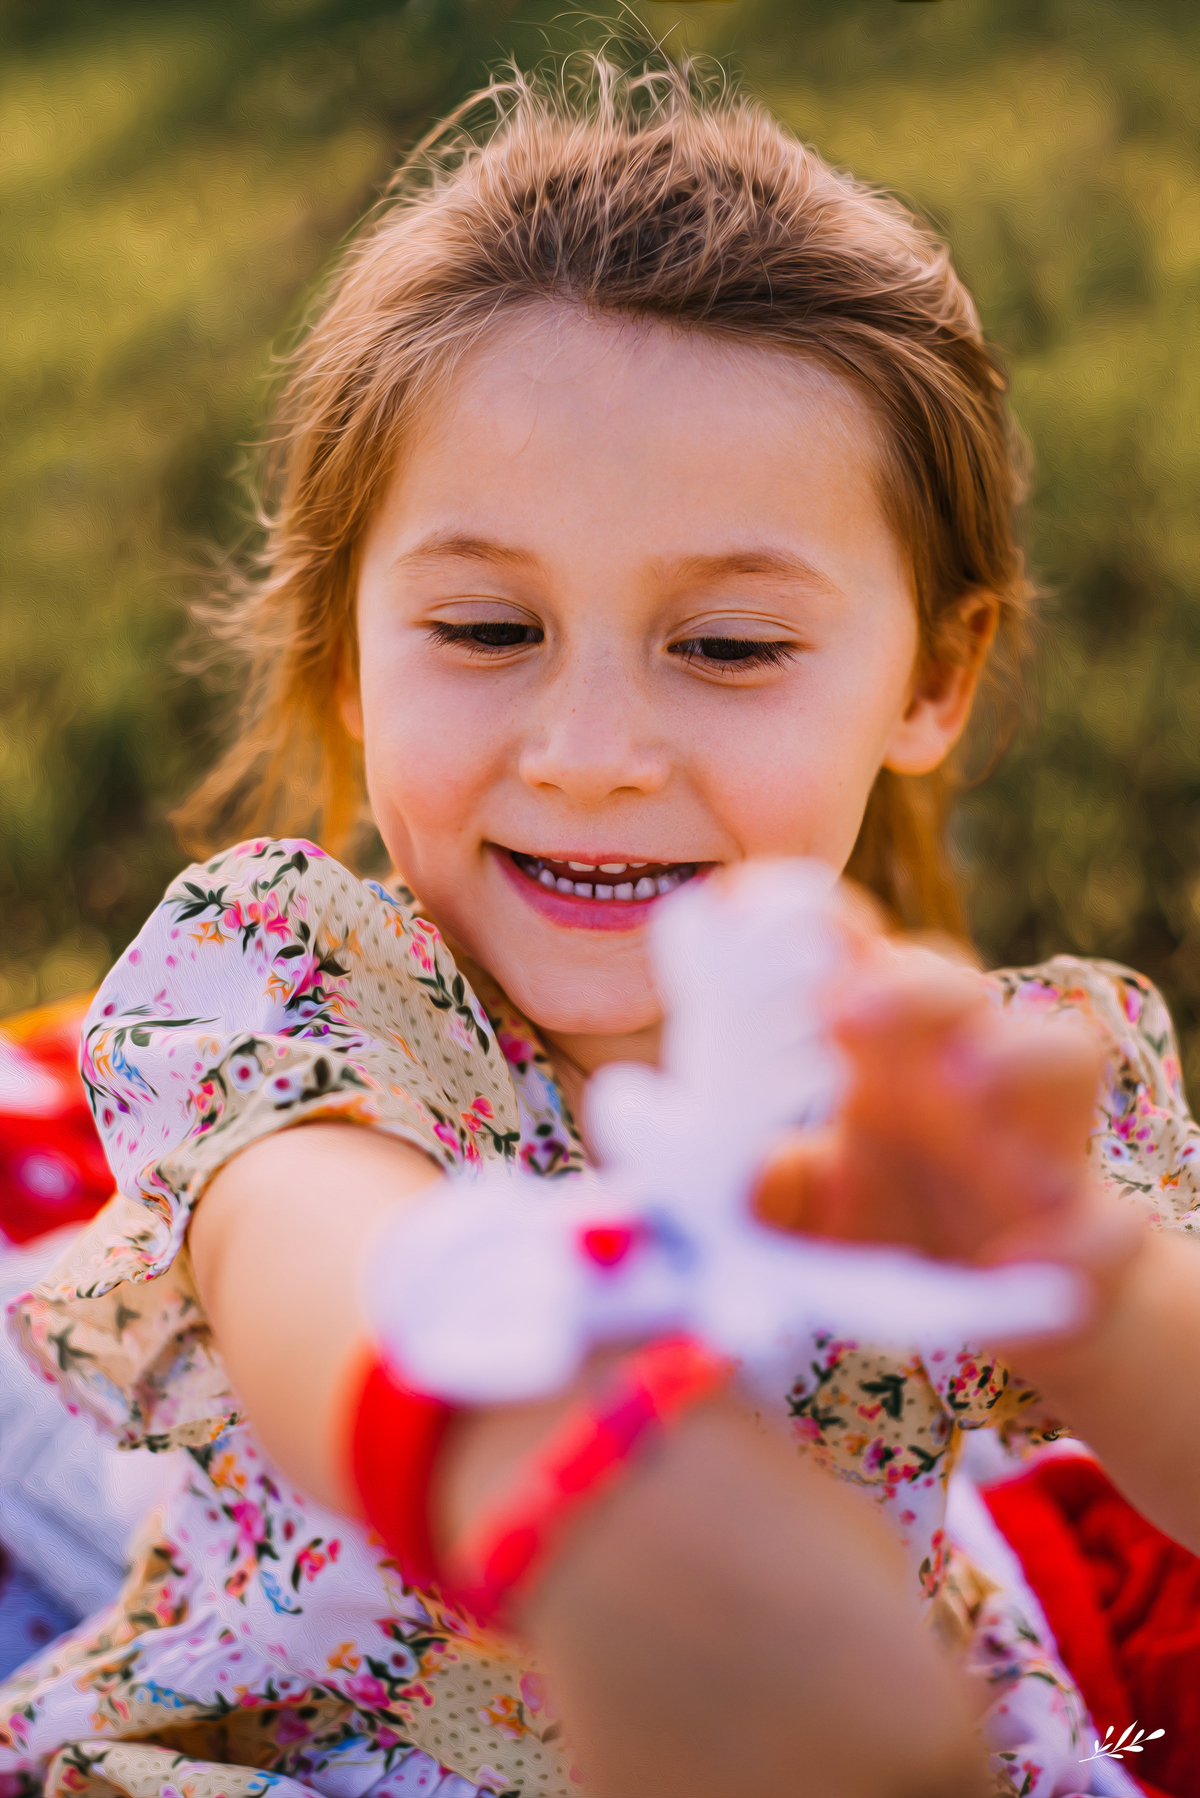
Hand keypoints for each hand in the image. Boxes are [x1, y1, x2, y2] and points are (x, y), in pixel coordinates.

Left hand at [754, 929, 1144, 1309]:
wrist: (998, 1299)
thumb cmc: (893, 1216)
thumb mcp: (811, 1210)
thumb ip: (771, 1188)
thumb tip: (737, 1177)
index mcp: (883, 1052)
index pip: (859, 961)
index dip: (820, 928)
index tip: (754, 906)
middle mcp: (961, 1068)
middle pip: (953, 983)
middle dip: (904, 984)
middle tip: (846, 1006)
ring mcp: (1034, 1134)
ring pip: (1061, 1052)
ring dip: (1016, 1057)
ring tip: (961, 1081)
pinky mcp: (1089, 1222)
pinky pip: (1105, 1216)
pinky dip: (1077, 1234)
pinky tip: (1030, 1256)